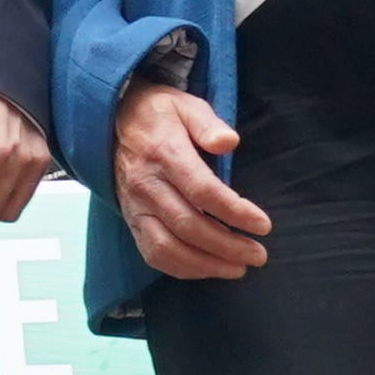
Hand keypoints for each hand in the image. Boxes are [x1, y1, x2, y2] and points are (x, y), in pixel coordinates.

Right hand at [111, 78, 271, 280]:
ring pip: (168, 247)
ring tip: (238, 269)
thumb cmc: (160, 115)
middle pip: (188, 225)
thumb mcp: (186, 105)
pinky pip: (153, 253)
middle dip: (227, 246)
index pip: (202, 191)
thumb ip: (208, 124)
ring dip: (205, 264)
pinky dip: (181, 268)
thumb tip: (229, 142)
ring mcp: (136, 207)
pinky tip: (208, 269)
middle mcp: (147, 186)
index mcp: (165, 154)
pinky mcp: (131, 221)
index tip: (263, 225)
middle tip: (259, 255)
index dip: (235, 212)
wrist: (111, 123)